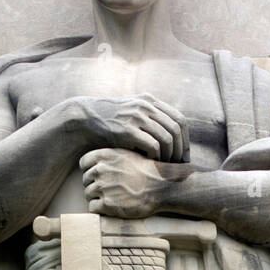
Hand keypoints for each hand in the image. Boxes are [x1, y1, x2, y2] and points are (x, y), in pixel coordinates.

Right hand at [75, 94, 189, 161]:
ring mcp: (137, 117)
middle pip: (176, 130)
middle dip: (180, 150)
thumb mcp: (132, 114)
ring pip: (167, 139)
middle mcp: (146, 106)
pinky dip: (156, 157)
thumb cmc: (111, 122)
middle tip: (179, 166)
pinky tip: (151, 164)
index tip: (184, 156)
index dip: (185, 140)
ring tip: (165, 167)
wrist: (85, 119)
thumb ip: (150, 120)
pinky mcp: (128, 130)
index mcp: (150, 101)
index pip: (179, 120)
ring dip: (169, 156)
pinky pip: (153, 146)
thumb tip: (173, 138)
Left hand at [80, 148, 172, 217]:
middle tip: (109, 189)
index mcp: (103, 156)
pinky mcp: (106, 204)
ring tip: (112, 198)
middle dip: (95, 185)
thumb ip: (109, 158)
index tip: (99, 176)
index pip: (83, 163)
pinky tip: (111, 206)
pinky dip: (100, 209)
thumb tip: (97, 164)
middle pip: (86, 180)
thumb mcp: (126, 155)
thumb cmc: (146, 171)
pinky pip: (93, 207)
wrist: (160, 186)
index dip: (90, 170)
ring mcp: (102, 188)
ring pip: (88, 194)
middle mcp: (99, 171)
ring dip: (97, 197)